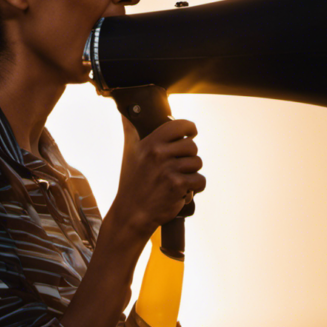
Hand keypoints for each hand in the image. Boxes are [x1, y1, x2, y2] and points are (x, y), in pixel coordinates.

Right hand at [111, 115, 205, 243]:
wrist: (132, 214)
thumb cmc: (132, 182)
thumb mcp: (129, 153)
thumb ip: (130, 130)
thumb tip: (126, 112)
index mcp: (150, 143)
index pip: (180, 125)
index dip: (190, 128)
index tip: (191, 134)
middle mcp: (160, 154)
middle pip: (192, 146)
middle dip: (189, 157)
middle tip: (179, 166)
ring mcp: (169, 170)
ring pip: (197, 163)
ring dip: (192, 173)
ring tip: (177, 180)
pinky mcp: (178, 186)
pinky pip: (200, 180)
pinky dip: (195, 188)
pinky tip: (181, 191)